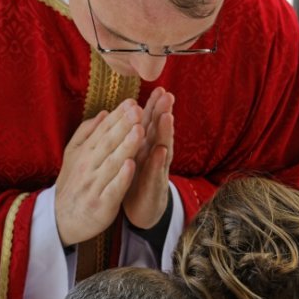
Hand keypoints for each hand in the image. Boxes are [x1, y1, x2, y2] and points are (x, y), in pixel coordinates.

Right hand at [55, 100, 143, 245]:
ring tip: (140, 130)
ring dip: (126, 146)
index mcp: (85, 153)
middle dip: (123, 126)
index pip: (103, 131)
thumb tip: (104, 113)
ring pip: (112, 163)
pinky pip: (113, 189)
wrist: (61, 220)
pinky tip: (132, 165)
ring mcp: (94, 186)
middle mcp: (89, 167)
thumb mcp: (74, 156)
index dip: (117, 117)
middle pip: (108, 143)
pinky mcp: (101, 205)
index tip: (132, 102)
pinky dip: (122, 178)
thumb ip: (87, 133)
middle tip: (138, 110)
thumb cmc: (73, 184)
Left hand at [123, 87, 174, 228]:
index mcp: (146, 146)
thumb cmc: (137, 179)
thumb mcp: (135, 154)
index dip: (154, 106)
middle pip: (160, 131)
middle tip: (167, 95)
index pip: (151, 123)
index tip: (159, 88)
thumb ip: (135, 135)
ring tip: (167, 117)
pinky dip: (157, 163)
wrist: (143, 210)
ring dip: (165, 133)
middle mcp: (155, 155)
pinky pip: (156, 174)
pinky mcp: (155, 188)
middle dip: (164, 113)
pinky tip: (160, 152)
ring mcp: (157, 171)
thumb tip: (131, 111)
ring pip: (162, 149)